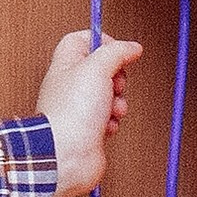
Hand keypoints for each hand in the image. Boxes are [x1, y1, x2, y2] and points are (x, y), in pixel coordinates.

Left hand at [38, 29, 141, 196]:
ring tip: (111, 109)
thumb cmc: (70, 114)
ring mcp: (79, 108)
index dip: (103, 41)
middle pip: (101, 68)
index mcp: (65, 65)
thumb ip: (116, 52)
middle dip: (117, 77)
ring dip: (118, 102)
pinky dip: (112, 121)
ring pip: (109, 95)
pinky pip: (109, 118)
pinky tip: (106, 125)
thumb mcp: (97, 69)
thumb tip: (131, 46)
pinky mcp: (89, 129)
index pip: (80, 40)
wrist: (65, 156)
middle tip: (115, 84)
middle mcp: (70, 85)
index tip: (119, 49)